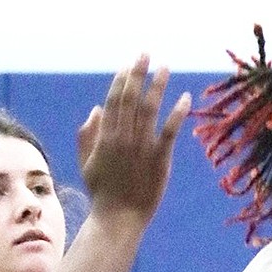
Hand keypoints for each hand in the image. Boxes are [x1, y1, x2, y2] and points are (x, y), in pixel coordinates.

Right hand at [77, 55, 191, 224]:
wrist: (118, 218)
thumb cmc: (102, 193)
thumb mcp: (86, 163)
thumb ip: (87, 134)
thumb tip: (96, 109)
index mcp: (105, 136)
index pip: (114, 99)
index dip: (122, 79)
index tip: (129, 64)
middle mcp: (122, 137)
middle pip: (130, 97)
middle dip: (138, 73)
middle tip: (145, 53)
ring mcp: (141, 147)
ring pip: (150, 109)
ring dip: (157, 85)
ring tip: (165, 67)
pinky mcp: (159, 160)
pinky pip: (169, 131)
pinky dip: (178, 112)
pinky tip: (185, 97)